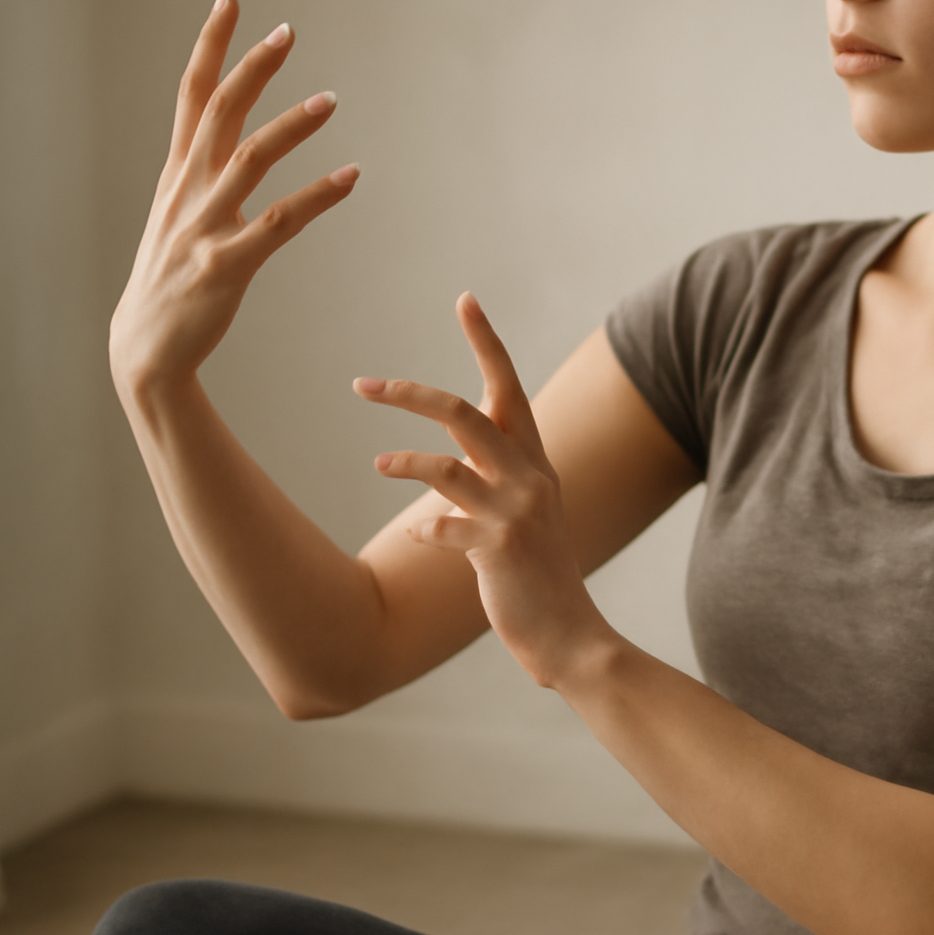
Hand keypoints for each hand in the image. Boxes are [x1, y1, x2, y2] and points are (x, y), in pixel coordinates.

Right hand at [109, 0, 357, 393]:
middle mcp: (187, 190)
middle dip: (251, 66)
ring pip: (250, 158)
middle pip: (219, 110)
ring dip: (292, 124)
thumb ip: (202, 174)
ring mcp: (203, 226)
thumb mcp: (178, 216)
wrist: (145, 349)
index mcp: (177, 174)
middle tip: (288, 31)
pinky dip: (318, 195)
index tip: (231, 0)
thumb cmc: (170, 281)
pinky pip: (279, 222)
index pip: (192, 93)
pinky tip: (350, 176)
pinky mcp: (226, 264)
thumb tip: (228, 138)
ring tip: (331, 98)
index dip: (210, 44)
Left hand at [353, 294, 612, 687]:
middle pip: (464, 411)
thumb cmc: (538, 575)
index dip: (487, 342)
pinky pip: (444, 527)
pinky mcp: (497, 550)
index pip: (508, 386)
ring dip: (404, 460)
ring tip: (378, 462)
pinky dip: (426, 529)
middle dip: (409, 393)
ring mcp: (514, 513)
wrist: (570, 635)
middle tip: (363, 383)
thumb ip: (493, 481)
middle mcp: (529, 477)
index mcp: (535, 461)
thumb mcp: (525, 515)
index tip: (464, 299)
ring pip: (447, 463)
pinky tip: (420, 538)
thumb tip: (444, 463)